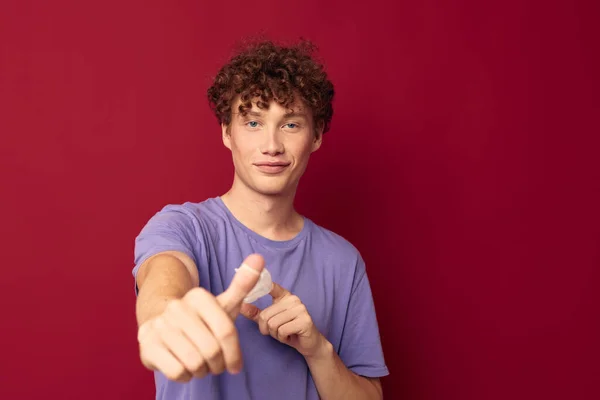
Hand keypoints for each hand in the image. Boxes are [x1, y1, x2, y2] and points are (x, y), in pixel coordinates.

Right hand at [137, 254, 264, 381]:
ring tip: (200, 365)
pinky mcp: (147, 345)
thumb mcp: (223, 303)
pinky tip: (183, 367)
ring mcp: (160, 326)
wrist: (159, 324)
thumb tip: (259, 257)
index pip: (226, 331)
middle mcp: (177, 308)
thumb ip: (243, 283)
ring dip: (202, 371)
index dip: (234, 353)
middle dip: (218, 364)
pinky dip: (185, 375)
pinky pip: (177, 371)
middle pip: (212, 350)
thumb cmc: (200, 318)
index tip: (235, 364)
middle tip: (215, 364)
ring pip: (195, 363)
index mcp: (199, 296)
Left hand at [240, 283, 325, 357]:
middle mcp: (294, 299)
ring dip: (275, 334)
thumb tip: (240, 306)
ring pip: (273, 323)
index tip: (253, 280)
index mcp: (285, 296)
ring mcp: (300, 309)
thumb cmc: (288, 331)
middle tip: (277, 331)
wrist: (309, 344)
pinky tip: (290, 337)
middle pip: (265, 314)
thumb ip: (256, 313)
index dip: (262, 285)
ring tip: (284, 333)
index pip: (271, 286)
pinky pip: (282, 330)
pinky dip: (282, 338)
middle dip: (267, 328)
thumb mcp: (270, 321)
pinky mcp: (305, 321)